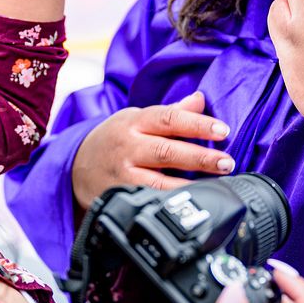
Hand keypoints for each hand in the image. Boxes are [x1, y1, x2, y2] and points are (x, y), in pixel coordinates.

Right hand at [71, 92, 233, 208]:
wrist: (76, 165)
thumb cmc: (116, 138)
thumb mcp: (137, 118)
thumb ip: (171, 112)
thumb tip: (201, 98)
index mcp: (134, 122)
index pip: (169, 118)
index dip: (197, 123)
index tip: (223, 130)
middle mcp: (127, 147)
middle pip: (166, 151)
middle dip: (199, 157)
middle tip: (227, 162)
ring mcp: (122, 175)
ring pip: (158, 182)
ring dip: (190, 185)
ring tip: (216, 186)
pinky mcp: (120, 197)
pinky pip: (149, 201)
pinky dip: (171, 203)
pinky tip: (190, 203)